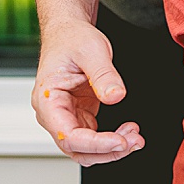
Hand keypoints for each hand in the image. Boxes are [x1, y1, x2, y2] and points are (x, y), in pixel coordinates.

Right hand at [32, 18, 144, 165]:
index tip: (119, 142)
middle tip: (134, 141)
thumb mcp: (92, 49)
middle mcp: (53, 113)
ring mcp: (66, 116)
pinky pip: (94, 138)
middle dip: (107, 150)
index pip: (68, 136)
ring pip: (86, 149)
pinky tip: (129, 131)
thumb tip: (116, 96)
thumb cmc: (72, 39)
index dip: (95, 144)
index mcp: (47, 99)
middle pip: (77, 148)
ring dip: (111, 149)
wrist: (69, 32)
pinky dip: (112, 139)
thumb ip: (104, 74)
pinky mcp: (79, 116)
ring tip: (135, 138)